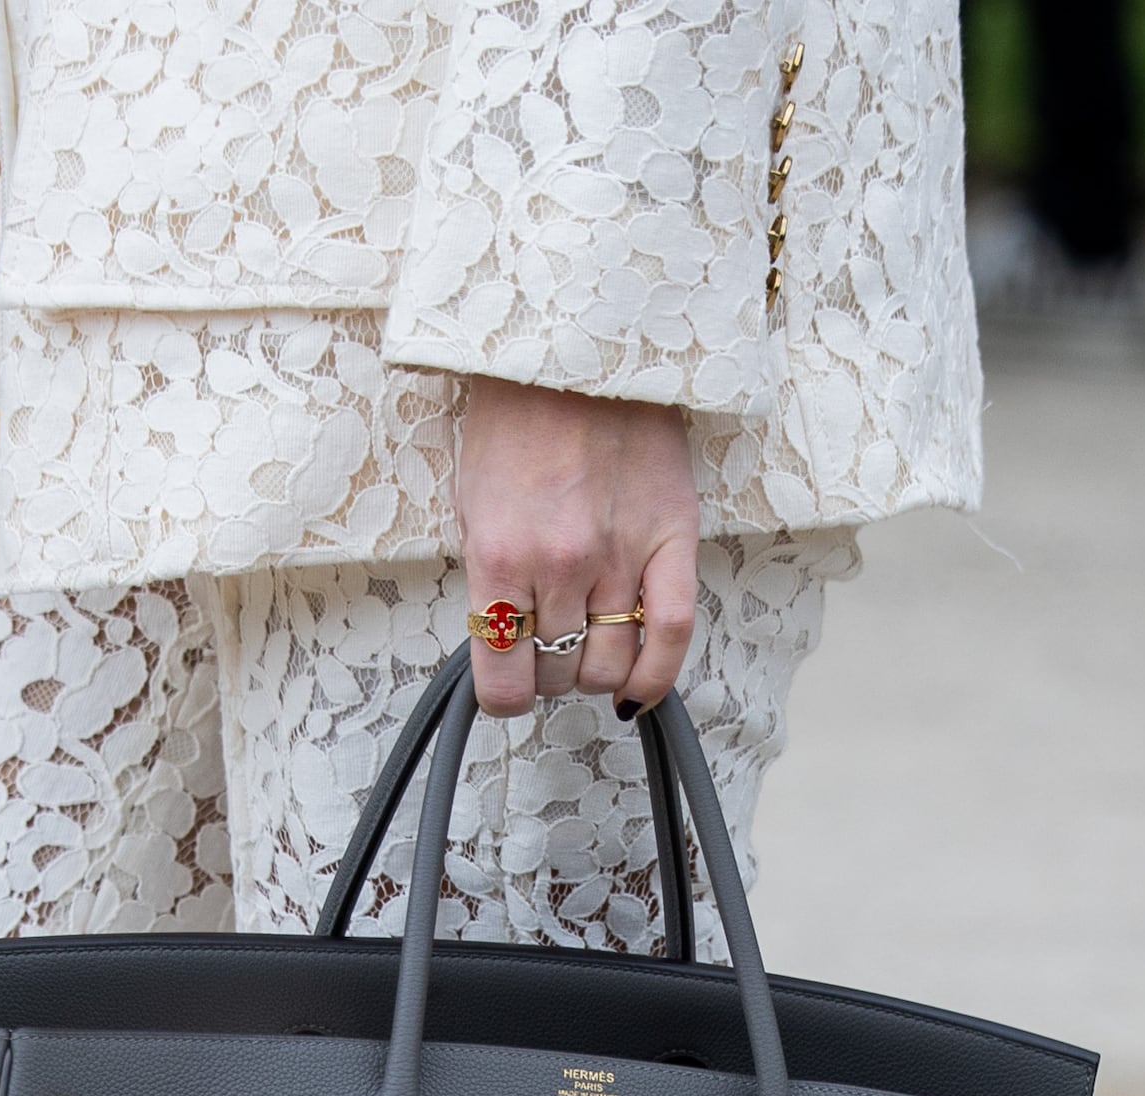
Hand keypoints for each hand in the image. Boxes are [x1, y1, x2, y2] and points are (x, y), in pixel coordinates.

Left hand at [452, 377, 701, 717]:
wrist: (575, 350)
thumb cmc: (515, 421)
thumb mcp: (472, 503)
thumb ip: (490, 578)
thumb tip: (505, 642)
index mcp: (499, 556)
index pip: (502, 678)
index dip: (504, 697)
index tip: (507, 689)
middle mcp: (560, 565)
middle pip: (557, 674)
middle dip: (547, 672)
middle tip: (546, 646)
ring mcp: (620, 555)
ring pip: (609, 664)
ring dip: (594, 670)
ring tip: (587, 643)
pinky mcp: (672, 538)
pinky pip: (672, 633)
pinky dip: (655, 675)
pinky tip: (639, 685)